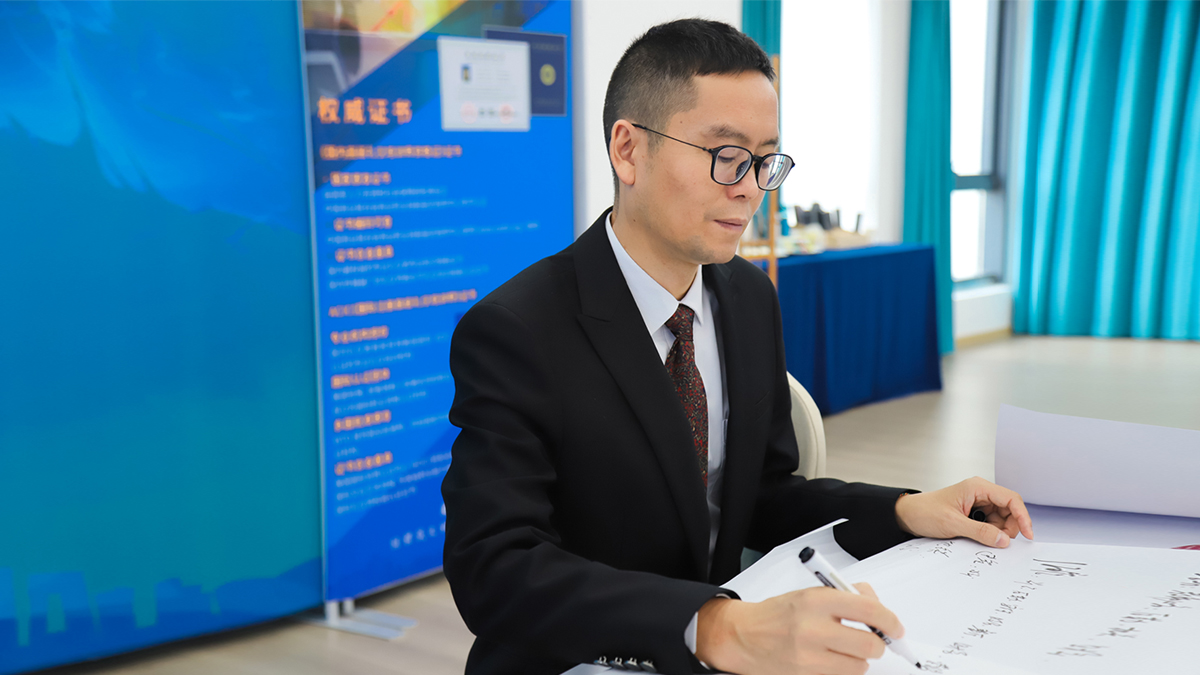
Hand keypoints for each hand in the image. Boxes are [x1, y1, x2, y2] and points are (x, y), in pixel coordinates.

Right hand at [696, 584, 902, 674]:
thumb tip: (878, 606)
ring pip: (860, 665)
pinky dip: (844, 670)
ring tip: (844, 649)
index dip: (890, 621)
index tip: (896, 627)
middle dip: (877, 644)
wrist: (744, 636)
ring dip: (859, 659)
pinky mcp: (806, 674)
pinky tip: (831, 660)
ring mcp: (809, 655)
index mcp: (816, 600)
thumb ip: (845, 595)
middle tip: (874, 640)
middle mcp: (813, 627)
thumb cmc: (778, 614)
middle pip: (870, 644)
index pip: (869, 610)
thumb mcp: (810, 593)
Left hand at [894, 476, 1034, 547]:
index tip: (1028, 535)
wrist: (907, 515)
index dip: (1023, 517)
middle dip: (1009, 527)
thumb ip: (980, 532)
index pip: (1011, 499)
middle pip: (1010, 510)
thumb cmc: (925, 512)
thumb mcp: (953, 524)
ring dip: (998, 532)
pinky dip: (990, 533)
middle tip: (999, 542)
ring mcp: (978, 502)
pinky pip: (992, 524)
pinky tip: (977, 537)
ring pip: (1002, 519)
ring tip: (979, 537)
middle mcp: (980, 492)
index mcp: (977, 487)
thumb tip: (1005, 540)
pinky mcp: (974, 513)